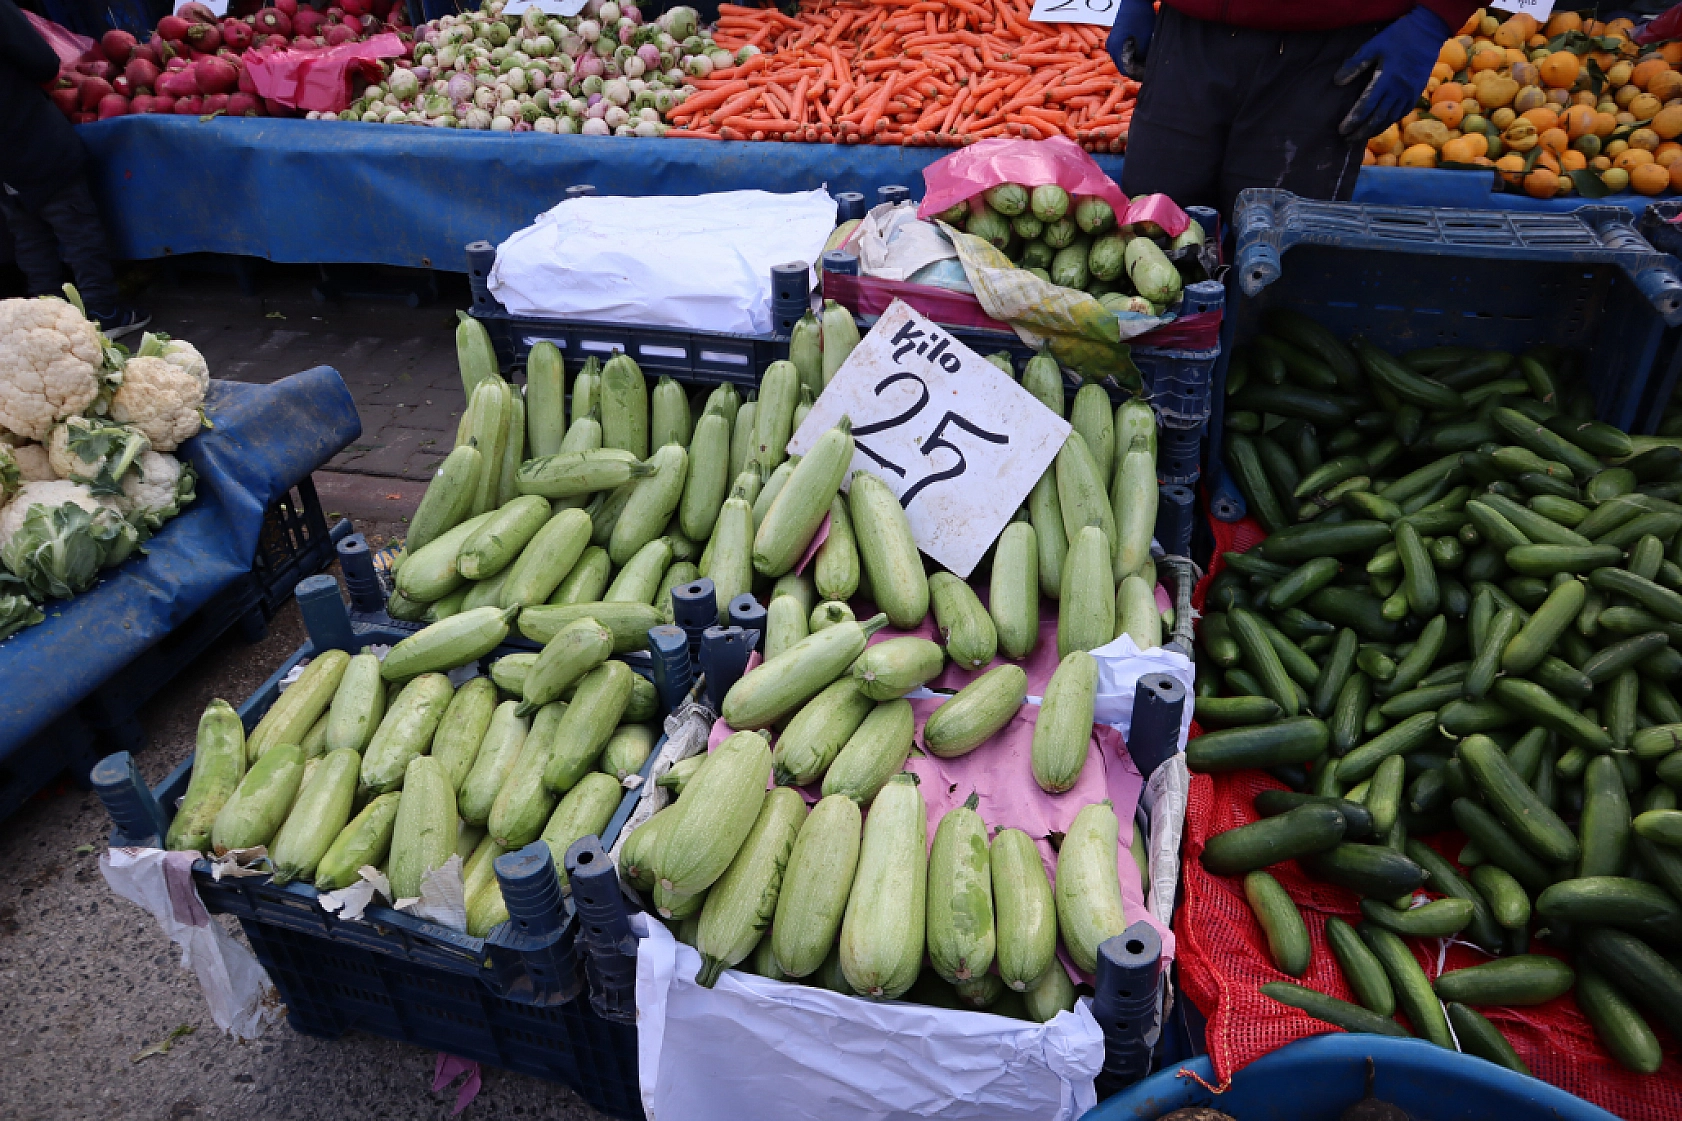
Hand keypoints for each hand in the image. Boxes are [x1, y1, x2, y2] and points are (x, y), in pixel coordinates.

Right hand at [1105, 0, 1156, 80]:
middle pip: (1123, 66)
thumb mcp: (1147, 41)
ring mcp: (1112, 41)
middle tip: (1149, 69)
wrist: (1136, 0)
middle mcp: (1111, 47)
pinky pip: (1123, 51)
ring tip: (1146, 60)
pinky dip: (1132, 54)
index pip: (1126, 71)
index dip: (1138, 75)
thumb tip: (1145, 71)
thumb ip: (1144, 58)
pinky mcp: (1116, 37)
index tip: (1148, 74)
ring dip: (1134, 61)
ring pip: (1123, 59)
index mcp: (1116, 49)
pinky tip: (1142, 51)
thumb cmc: (1142, 18)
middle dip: (1136, 69)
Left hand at [1334, 6, 1451, 137]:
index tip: (1342, 130)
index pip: (1366, 106)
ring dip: (1375, 130)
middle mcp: (1398, 90)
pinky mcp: (1417, 92)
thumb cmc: (1398, 37)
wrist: (1428, 32)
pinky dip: (1390, 122)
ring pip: (1391, 118)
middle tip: (1348, 140)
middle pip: (1378, 118)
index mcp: (1386, 79)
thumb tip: (1337, 82)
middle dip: (1362, 131)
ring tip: (1362, 137)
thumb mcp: (1374, 46)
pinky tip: (1381, 125)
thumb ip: (1355, 64)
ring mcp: (1410, 93)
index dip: (1353, 120)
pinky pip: (1402, 113)